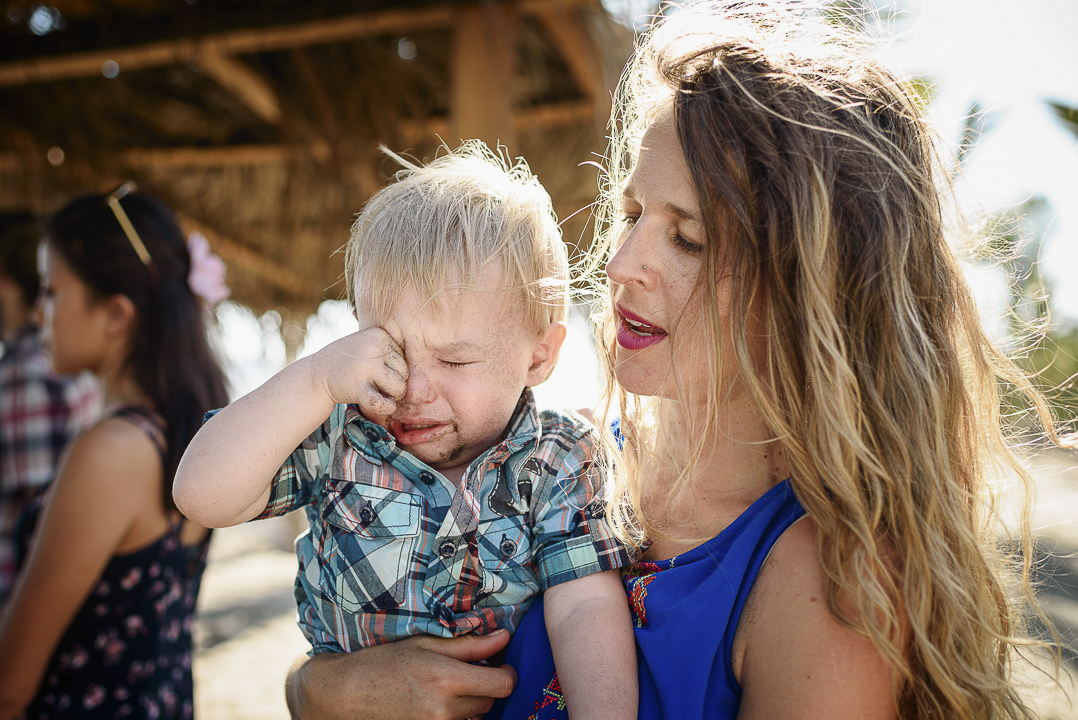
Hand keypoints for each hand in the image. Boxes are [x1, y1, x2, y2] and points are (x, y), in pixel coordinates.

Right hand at [287, 630, 515, 719]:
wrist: (347, 693)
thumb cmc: (384, 662)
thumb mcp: (425, 644)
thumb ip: (468, 644)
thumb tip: (503, 637)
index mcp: (447, 679)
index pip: (502, 685)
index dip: (507, 674)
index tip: (501, 666)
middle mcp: (445, 710)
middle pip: (490, 703)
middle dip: (485, 687)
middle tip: (466, 673)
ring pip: (475, 719)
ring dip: (470, 705)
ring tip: (447, 689)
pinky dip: (455, 717)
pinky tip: (437, 704)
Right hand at [315, 328, 407, 416]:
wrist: (316, 374)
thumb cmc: (350, 362)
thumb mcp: (369, 345)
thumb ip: (392, 352)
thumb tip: (424, 380)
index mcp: (380, 335)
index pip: (404, 357)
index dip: (394, 368)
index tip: (377, 368)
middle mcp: (374, 348)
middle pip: (405, 373)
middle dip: (395, 382)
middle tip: (377, 383)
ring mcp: (366, 367)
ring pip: (399, 388)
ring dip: (392, 395)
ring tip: (378, 391)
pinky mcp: (358, 387)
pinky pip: (384, 403)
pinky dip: (387, 407)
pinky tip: (381, 404)